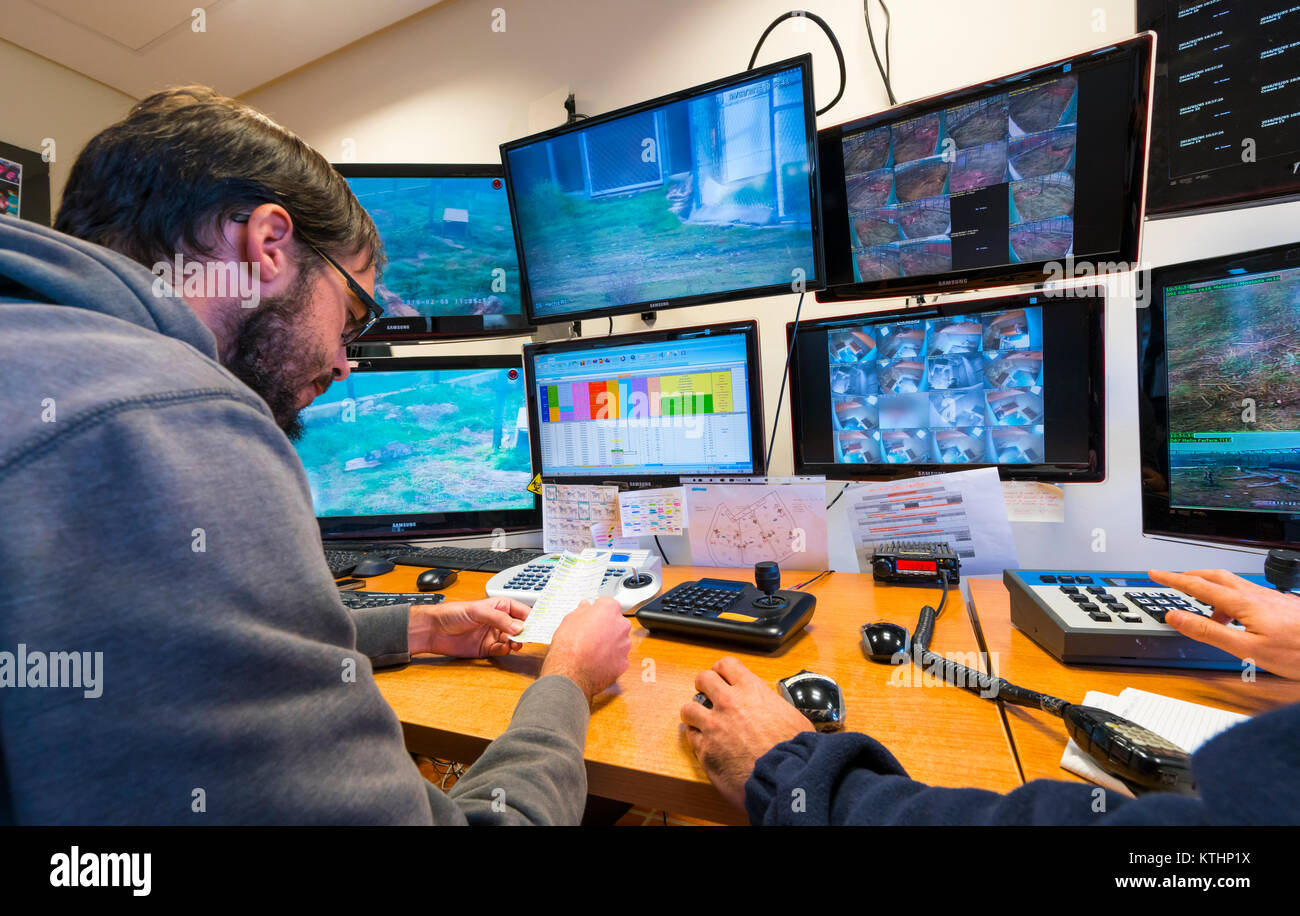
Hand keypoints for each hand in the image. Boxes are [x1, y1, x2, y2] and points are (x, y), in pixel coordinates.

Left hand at [409, 597, 528, 658]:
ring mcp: (493, 634)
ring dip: (516, 643)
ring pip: (512, 640)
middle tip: (529, 637)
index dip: (531, 618)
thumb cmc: (452, 613)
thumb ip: (499, 619)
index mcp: (500, 606)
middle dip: (526, 632)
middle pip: (520, 627)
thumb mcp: (478, 611)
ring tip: (516, 644)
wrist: (434, 631)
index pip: (522, 611)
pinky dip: (505, 650)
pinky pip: (501, 650)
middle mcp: (499, 620)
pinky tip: (503, 649)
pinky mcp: (487, 648)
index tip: (539, 625)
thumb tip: (519, 626)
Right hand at [540, 597, 630, 701]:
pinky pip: (617, 657)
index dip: (597, 609)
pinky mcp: (623, 663)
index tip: (592, 614)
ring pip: (618, 640)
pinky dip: (609, 659)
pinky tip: (595, 661)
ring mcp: (624, 645)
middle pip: (615, 622)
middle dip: (605, 626)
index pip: (607, 603)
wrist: (571, 673)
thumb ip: (581, 611)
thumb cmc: (569, 646)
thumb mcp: (569, 620)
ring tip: (591, 649)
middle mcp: (621, 625)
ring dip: (608, 643)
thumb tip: (584, 608)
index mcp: (609, 610)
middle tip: (589, 633)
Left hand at [679, 657, 813, 809]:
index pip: (727, 665)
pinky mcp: (705, 750)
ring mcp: (713, 726)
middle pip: (702, 679)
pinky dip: (696, 738)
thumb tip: (773, 711)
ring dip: (694, 713)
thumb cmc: (794, 750)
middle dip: (703, 686)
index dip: (721, 670)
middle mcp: (729, 703)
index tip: (722, 677)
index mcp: (751, 690)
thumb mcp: (792, 716)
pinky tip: (705, 743)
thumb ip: (773, 707)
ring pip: (689, 708)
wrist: (783, 778)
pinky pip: (691, 736)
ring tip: (701, 721)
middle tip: (708, 696)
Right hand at [1149, 568, 1299, 679]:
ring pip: (1233, 585)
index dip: (1173, 579)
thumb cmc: (1299, 652)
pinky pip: (1248, 595)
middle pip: (1215, 577)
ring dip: (1212, 591)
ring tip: (1206, 613)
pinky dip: (1232, 602)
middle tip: (1173, 581)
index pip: (1198, 585)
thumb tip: (1177, 616)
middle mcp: (1256, 595)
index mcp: (1243, 603)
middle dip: (1190, 576)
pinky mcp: (1282, 605)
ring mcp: (1271, 598)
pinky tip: (1239, 620)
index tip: (1155, 574)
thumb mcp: (1247, 649)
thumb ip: (1209, 632)